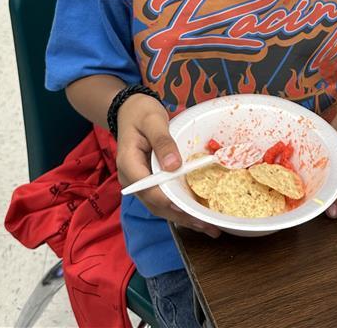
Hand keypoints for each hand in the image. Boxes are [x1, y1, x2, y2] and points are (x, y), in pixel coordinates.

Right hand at [115, 94, 220, 238]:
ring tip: (207, 226)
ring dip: (183, 217)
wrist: (131, 110)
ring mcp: (141, 183)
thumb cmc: (141, 113)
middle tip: (206, 225)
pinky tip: (197, 213)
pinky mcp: (150, 182)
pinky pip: (164, 198)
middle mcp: (132, 179)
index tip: (186, 207)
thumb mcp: (153, 121)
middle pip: (156, 204)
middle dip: (181, 216)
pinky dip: (180, 207)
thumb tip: (174, 166)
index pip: (147, 188)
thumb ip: (163, 142)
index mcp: (129, 164)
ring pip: (161, 206)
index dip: (167, 200)